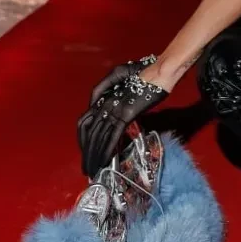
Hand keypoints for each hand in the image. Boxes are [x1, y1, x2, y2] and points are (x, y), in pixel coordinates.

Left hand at [77, 61, 168, 177]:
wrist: (158, 71)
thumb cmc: (142, 71)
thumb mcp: (119, 75)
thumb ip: (106, 89)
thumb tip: (100, 105)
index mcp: (102, 97)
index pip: (84, 122)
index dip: (82, 139)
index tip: (87, 152)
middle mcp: (104, 104)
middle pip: (89, 133)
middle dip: (86, 153)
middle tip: (86, 168)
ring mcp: (114, 110)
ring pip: (99, 137)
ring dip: (94, 155)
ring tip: (92, 170)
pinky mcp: (126, 115)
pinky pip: (113, 136)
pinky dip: (107, 150)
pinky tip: (105, 161)